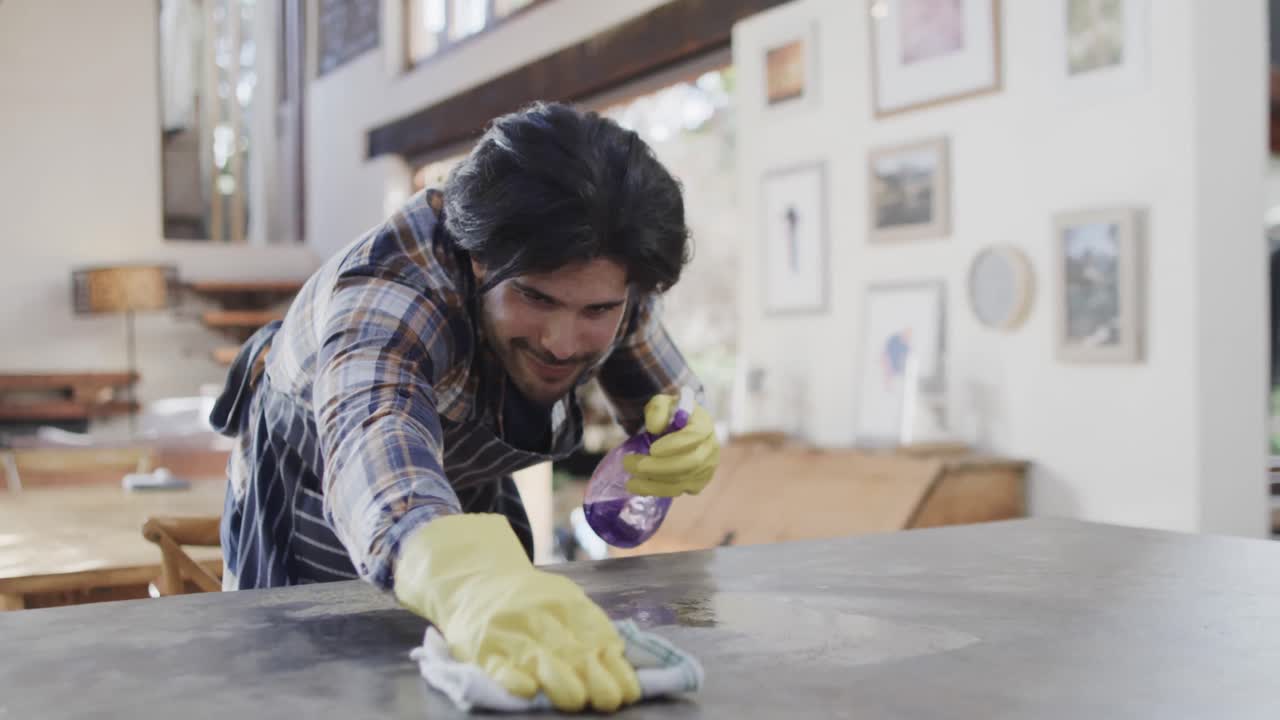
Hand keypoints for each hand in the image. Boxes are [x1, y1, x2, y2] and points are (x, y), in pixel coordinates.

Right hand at [394, 514, 640, 711]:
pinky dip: (512, 678)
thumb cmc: (529, 601)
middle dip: (593, 677)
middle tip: (609, 700)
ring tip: (577, 700)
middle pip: (571, 649)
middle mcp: (540, 615)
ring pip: (537, 658)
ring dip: (560, 680)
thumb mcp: (564, 601)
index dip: (614, 666)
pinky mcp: (483, 649)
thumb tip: (621, 659)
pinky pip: (498, 666)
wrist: (474, 582)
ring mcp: (510, 632)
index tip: (628, 692)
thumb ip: (590, 627)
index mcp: (567, 603)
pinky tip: (528, 690)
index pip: (596, 636)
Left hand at [621, 393, 719, 496]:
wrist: (675, 428)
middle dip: (658, 467)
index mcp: (704, 424)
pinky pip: (678, 491)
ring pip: (682, 482)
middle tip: (631, 464)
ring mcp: (706, 469)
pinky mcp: (697, 483)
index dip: (674, 445)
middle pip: (690, 463)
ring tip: (629, 480)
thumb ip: (657, 410)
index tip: (652, 449)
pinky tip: (640, 486)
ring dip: (653, 482)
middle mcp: (710, 448)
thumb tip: (655, 428)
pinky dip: (657, 490)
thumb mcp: (661, 403)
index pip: (694, 437)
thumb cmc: (669, 414)